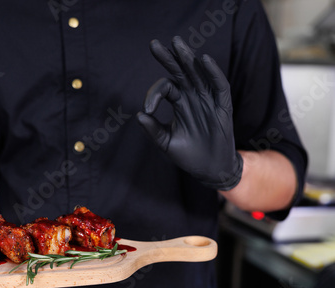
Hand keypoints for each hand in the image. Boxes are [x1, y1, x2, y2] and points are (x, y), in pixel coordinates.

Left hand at [137, 36, 241, 190]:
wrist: (210, 170)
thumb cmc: (188, 156)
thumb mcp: (166, 144)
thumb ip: (154, 130)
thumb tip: (139, 115)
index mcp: (179, 103)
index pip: (165, 87)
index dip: (154, 94)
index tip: (149, 109)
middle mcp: (193, 97)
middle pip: (180, 72)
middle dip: (168, 58)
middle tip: (153, 44)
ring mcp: (208, 100)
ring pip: (197, 74)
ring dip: (188, 59)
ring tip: (177, 43)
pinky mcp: (223, 107)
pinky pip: (219, 86)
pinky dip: (213, 73)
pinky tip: (204, 60)